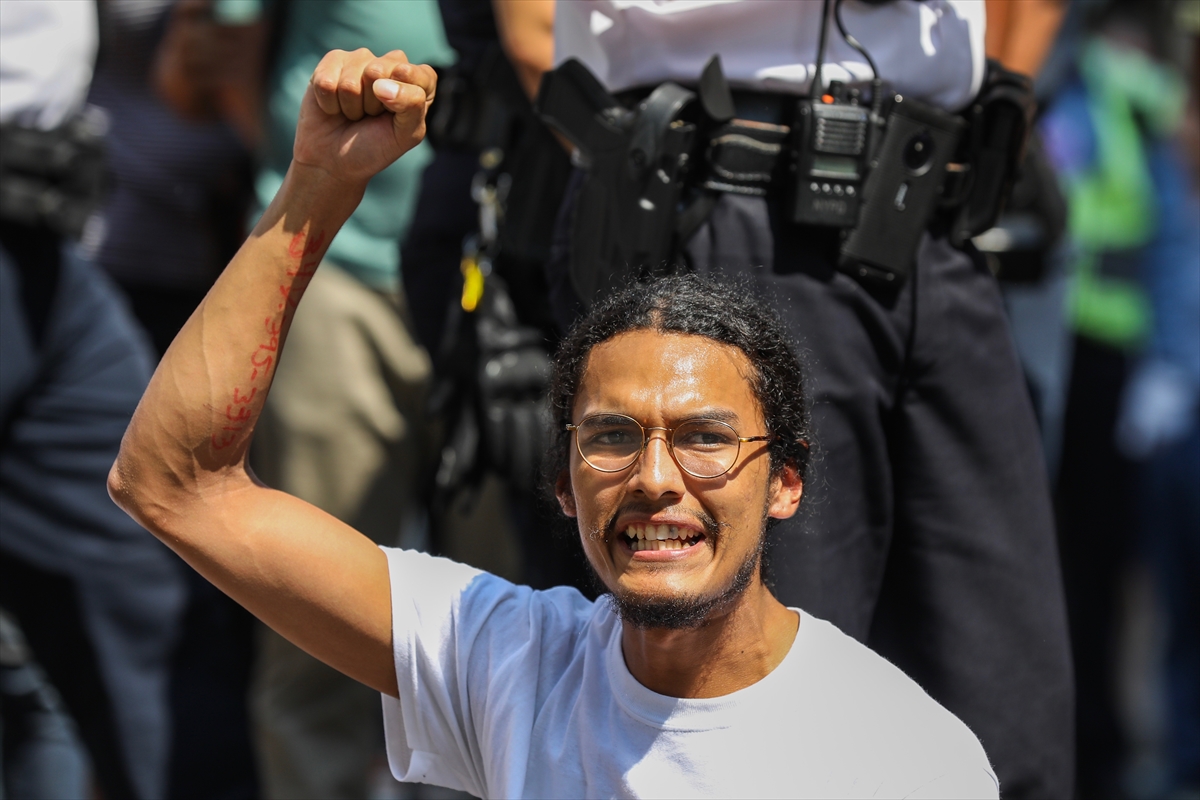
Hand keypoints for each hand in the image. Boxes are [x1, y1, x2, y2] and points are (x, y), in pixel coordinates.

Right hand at [293, 49, 436, 186]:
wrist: (334, 159)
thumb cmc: (374, 147)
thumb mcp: (405, 135)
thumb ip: (411, 105)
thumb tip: (381, 83)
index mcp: (417, 82)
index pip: (421, 74)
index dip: (404, 97)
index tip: (394, 115)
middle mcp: (390, 64)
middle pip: (379, 72)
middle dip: (372, 104)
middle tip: (370, 116)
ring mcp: (360, 60)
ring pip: (351, 82)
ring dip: (350, 107)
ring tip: (352, 114)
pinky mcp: (332, 61)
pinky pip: (326, 81)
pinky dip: (329, 103)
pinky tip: (334, 107)